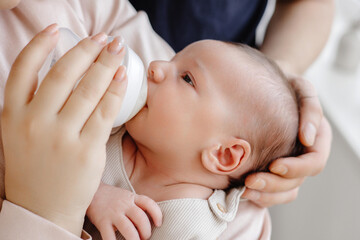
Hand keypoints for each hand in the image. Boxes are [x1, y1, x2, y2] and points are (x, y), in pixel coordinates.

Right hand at [2, 24, 126, 234]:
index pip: (22, 69)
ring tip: (118, 49)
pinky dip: (115, 90)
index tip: (56, 29)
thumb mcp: (18, 134)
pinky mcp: (86, 150)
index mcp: (12, 115)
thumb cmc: (33, 168)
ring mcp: (60, 137)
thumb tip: (60, 72)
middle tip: (104, 38)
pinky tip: (122, 76)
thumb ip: (31, 106)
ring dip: (106, 64)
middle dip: (87, 49)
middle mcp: (33, 123)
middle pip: (63, 74)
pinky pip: (105, 112)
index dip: (39, 44)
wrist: (43, 209)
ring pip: (88, 90)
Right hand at [87, 183, 161, 239]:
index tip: (158, 223)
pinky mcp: (102, 221)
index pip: (148, 203)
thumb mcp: (126, 196)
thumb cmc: (111, 197)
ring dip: (134, 239)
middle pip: (141, 218)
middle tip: (145, 237)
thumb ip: (136, 205)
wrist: (89, 190)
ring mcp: (113, 213)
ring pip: (128, 229)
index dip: (157, 214)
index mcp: (132, 198)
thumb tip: (148, 220)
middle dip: (146, 231)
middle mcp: (124, 205)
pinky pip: (109, 236)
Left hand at [242, 76, 331, 206]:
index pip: (313, 163)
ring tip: (244, 190)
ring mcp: (288, 165)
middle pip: (296, 182)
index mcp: (317, 140)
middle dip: (274, 185)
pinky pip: (271, 192)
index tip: (274, 164)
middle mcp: (304, 156)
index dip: (296, 168)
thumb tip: (307, 138)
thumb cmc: (285, 84)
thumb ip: (311, 109)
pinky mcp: (271, 169)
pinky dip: (259, 196)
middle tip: (250, 181)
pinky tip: (241, 191)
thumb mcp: (301, 88)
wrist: (265, 85)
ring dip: (265, 195)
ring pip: (284, 192)